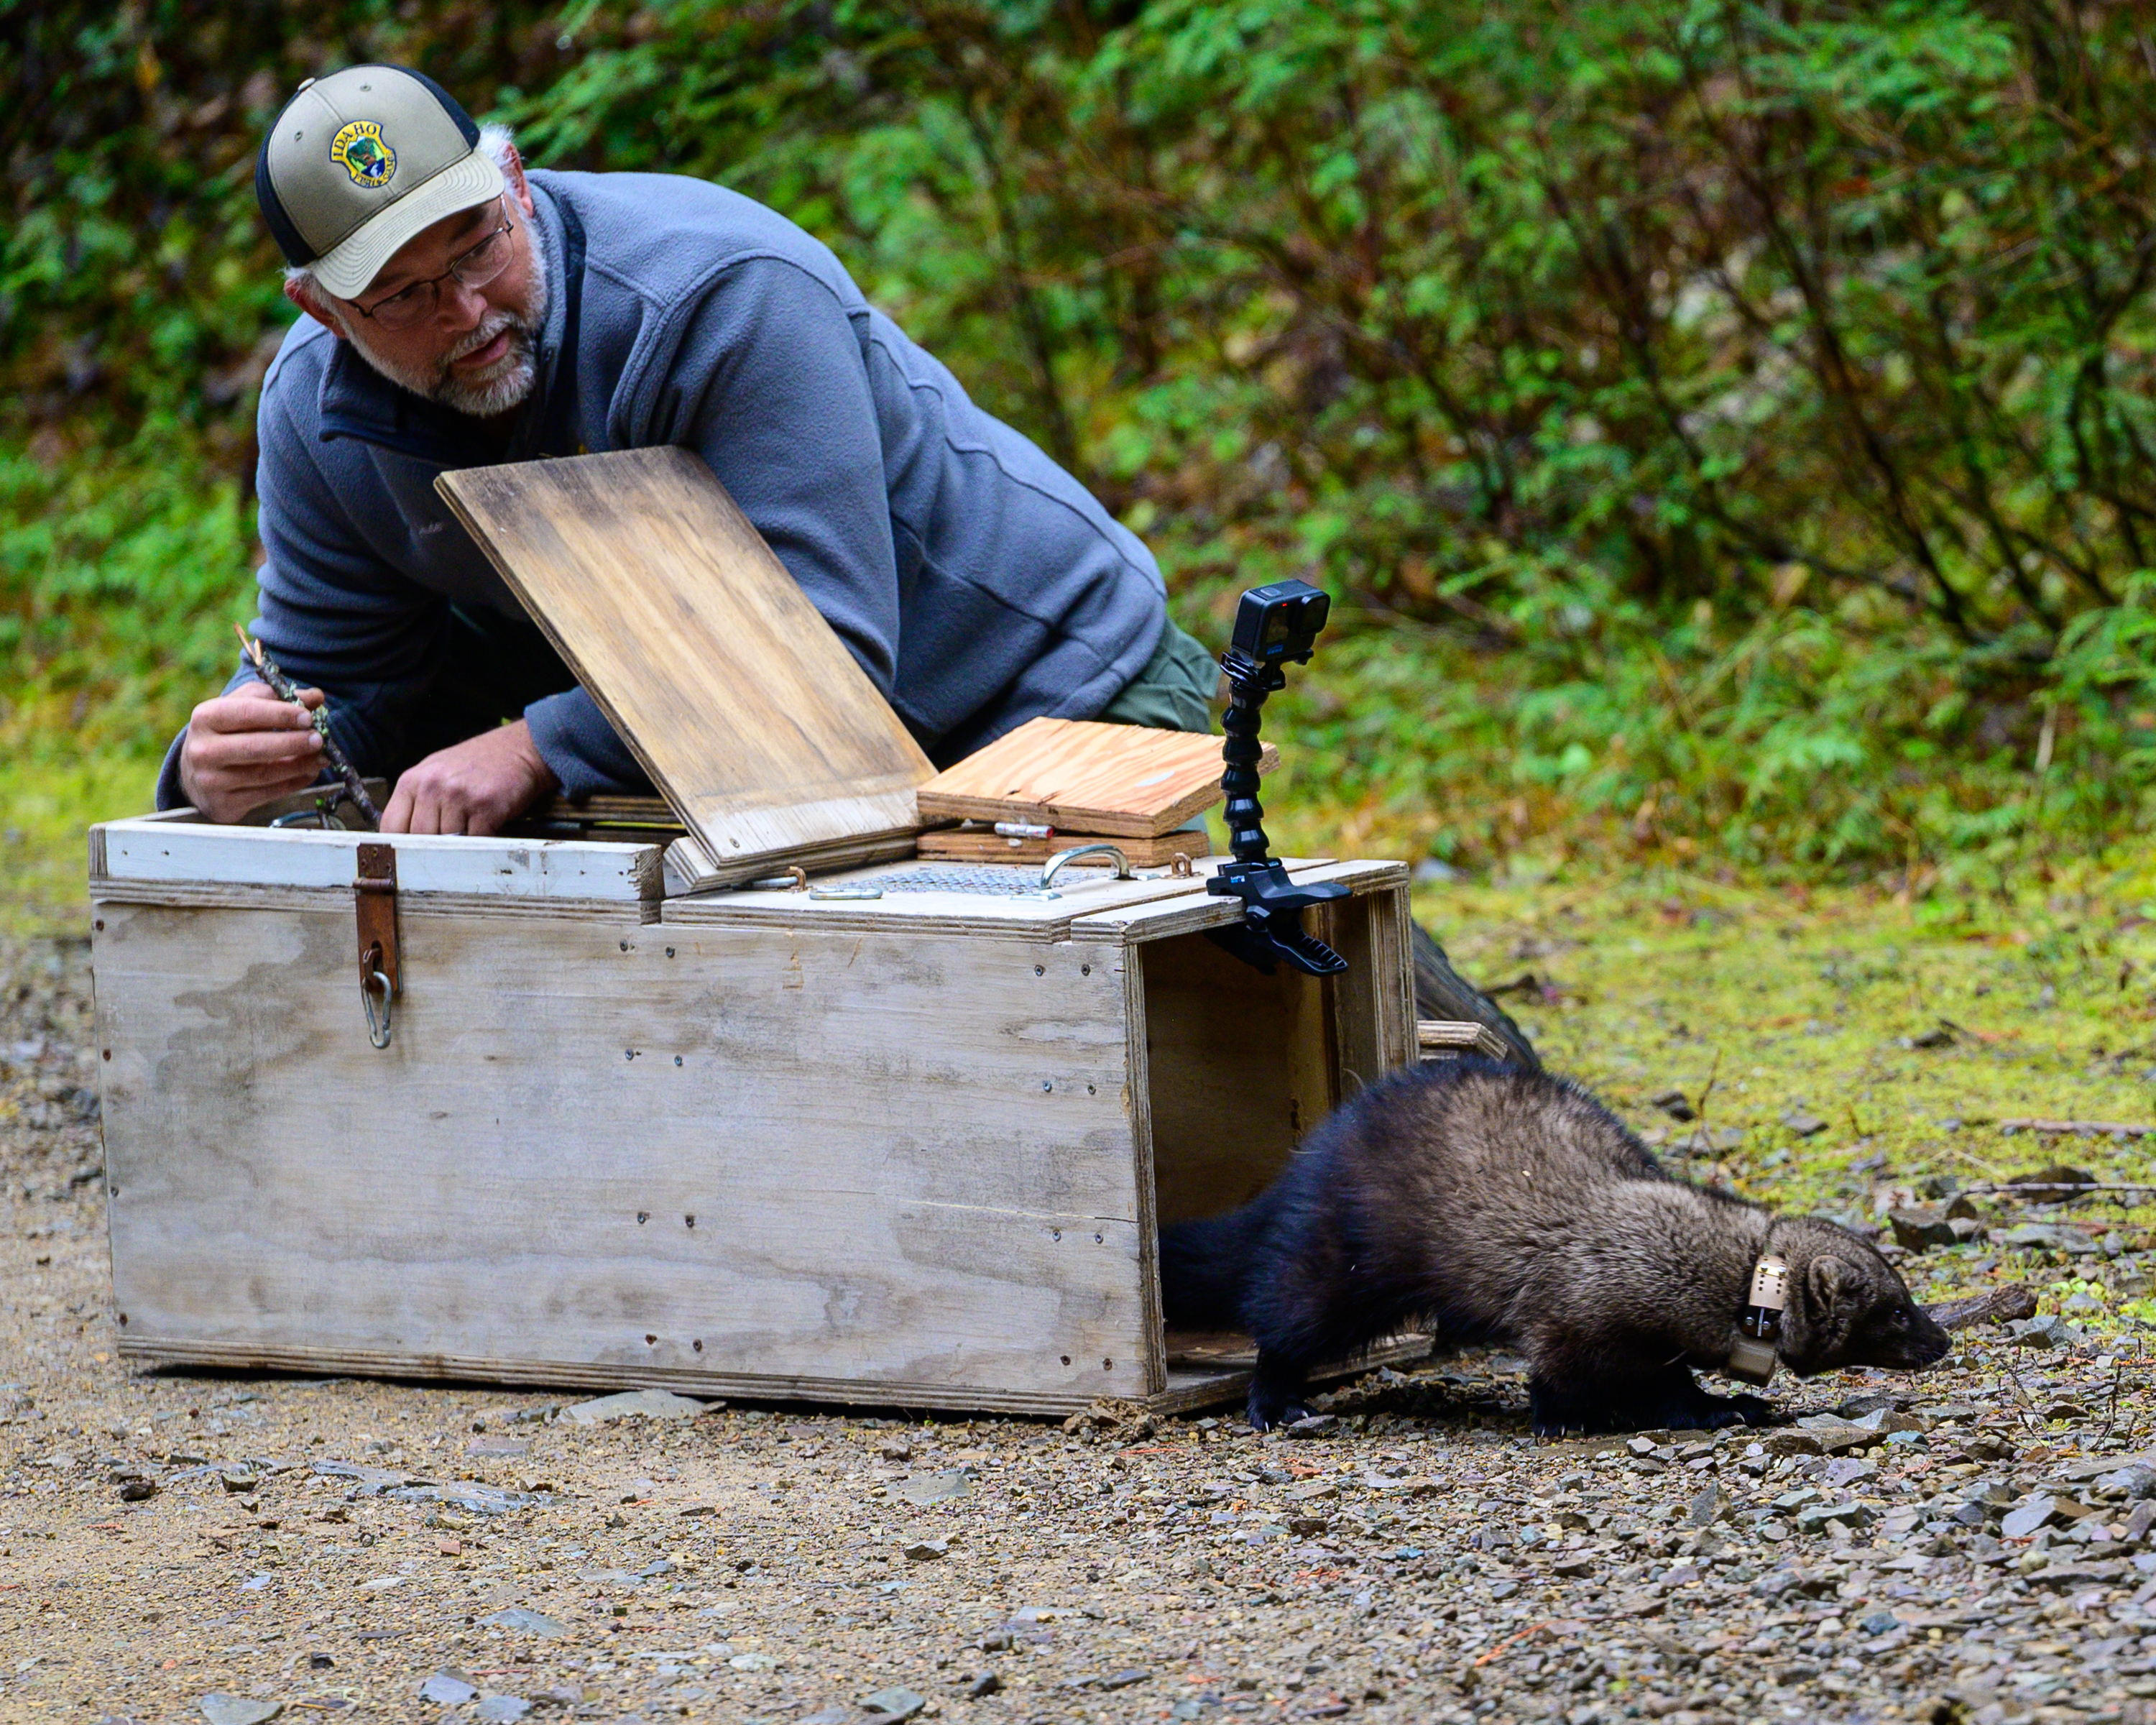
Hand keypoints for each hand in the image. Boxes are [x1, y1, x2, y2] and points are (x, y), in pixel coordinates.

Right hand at [178, 680, 327, 822]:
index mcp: (206, 717)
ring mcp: (210, 780)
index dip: (280, 714)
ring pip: (264, 774)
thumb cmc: (227, 732)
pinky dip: (293, 783)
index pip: (246, 713)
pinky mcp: (223, 803)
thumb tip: (316, 697)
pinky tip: (309, 773)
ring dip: (300, 765)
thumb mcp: (244, 706)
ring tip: (322, 757)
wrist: (198, 772)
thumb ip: (277, 698)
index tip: (308, 717)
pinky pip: (267, 794)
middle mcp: (202, 749)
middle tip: (319, 739)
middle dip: (293, 743)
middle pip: (255, 747)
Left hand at [382, 719, 556, 835]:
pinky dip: (480, 842)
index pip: (392, 826)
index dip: (399, 845)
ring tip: (469, 831)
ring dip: (458, 844)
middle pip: (419, 838)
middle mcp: (432, 786)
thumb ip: (417, 801)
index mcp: (413, 780)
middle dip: (432, 847)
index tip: (408, 855)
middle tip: (445, 847)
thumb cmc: (477, 764)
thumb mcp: (436, 773)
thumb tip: (404, 840)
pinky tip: (486, 829)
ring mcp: (459, 796)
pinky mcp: (485, 807)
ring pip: (446, 842)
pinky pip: (474, 841)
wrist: (518, 750)